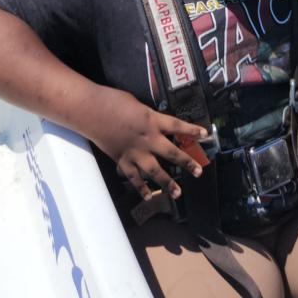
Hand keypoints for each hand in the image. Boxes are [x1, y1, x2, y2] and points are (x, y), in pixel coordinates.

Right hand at [86, 87, 206, 200]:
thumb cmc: (112, 100)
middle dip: (187, 163)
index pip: (177, 126)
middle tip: (198, 172)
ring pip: (155, 171)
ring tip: (177, 193)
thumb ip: (148, 115)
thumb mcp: (137, 104)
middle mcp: (148, 138)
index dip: (192, 131)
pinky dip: (141, 188)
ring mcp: (135, 152)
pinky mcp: (122, 160)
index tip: (206, 135)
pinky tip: (148, 196)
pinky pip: (134, 178)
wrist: (91, 111)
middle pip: (172, 153)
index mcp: (152, 120)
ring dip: (167, 183)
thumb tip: (154, 122)